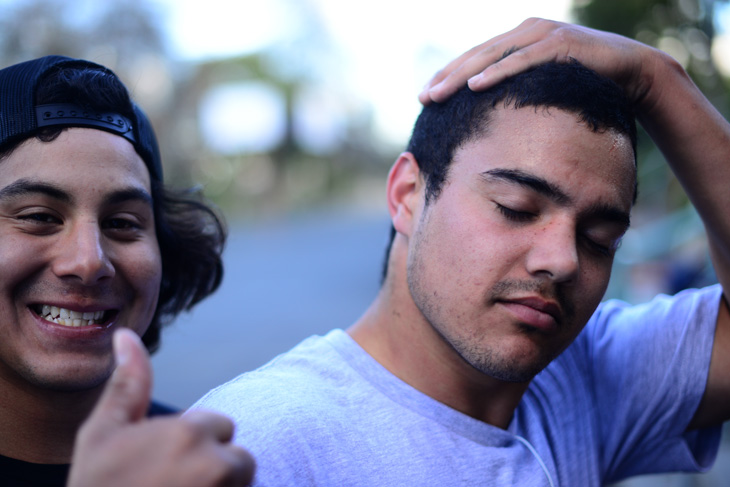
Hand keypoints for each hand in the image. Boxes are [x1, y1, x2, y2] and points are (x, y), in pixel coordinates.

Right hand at [67, 329, 254, 486]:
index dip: (192, 445)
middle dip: (215, 468)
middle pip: (238, 457)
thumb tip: (126, 336)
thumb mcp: (103, 435)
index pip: (219, 425)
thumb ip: (127, 385)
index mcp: (189, 433)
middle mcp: (216, 464)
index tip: (162, 466)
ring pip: (243, 483)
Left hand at [419, 17, 666, 109]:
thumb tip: (490, 120)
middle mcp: (527, 32)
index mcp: (518, 41)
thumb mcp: (544, 89)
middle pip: (477, 56)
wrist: (634, 72)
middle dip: (447, 77)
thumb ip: (519, 93)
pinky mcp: (562, 43)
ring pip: (493, 56)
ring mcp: (543, 34)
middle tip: (422, 98)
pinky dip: (499, 73)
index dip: (448, 77)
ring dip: (463, 75)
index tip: (424, 97)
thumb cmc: (585, 86)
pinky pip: (523, 60)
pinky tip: (476, 86)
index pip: (475, 59)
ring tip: (438, 94)